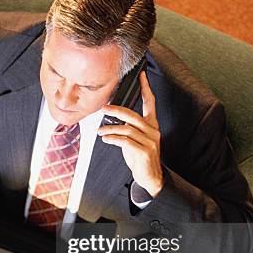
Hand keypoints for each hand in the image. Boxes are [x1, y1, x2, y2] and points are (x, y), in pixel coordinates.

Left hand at [98, 72, 162, 197]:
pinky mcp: (144, 152)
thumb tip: (112, 120)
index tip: (141, 76)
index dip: (146, 88)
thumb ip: (128, 128)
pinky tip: (106, 139)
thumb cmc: (140, 157)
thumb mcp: (135, 139)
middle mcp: (152, 131)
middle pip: (132, 115)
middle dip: (116, 110)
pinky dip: (113, 139)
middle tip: (103, 108)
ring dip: (110, 129)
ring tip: (100, 132)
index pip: (150, 103)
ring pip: (126, 129)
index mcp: (151, 125)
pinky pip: (125, 141)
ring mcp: (149, 141)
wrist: (150, 177)